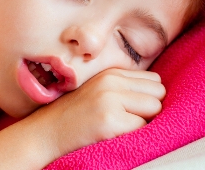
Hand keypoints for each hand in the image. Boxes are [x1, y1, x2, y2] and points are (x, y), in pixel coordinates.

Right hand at [41, 68, 165, 156]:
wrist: (48, 130)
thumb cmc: (78, 112)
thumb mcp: (101, 89)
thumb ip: (125, 85)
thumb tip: (159, 91)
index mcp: (112, 72)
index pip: (154, 80)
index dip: (148, 96)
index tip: (135, 107)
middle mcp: (112, 81)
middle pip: (159, 92)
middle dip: (150, 107)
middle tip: (129, 117)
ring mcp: (110, 99)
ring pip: (155, 108)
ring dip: (144, 120)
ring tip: (122, 124)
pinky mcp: (109, 120)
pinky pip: (142, 127)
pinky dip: (134, 134)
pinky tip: (115, 133)